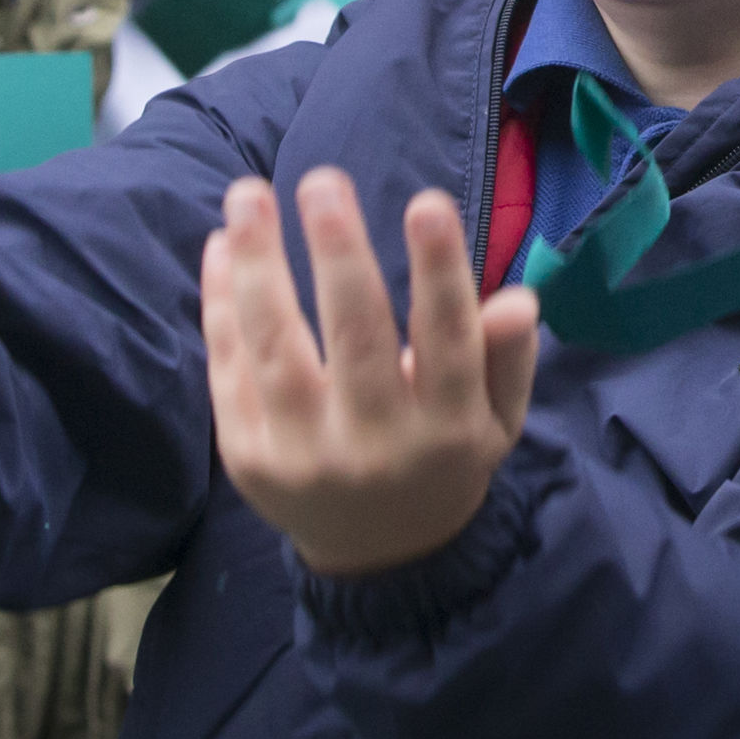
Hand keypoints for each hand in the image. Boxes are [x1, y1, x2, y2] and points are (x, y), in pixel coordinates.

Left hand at [202, 170, 541, 576]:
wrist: (377, 557)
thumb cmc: (442, 457)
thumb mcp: (497, 419)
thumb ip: (508, 358)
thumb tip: (518, 300)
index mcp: (448, 431)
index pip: (448, 343)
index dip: (439, 273)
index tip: (426, 201)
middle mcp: (375, 448)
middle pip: (355, 341)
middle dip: (337, 256)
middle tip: (322, 181)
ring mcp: (303, 457)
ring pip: (277, 352)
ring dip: (259, 268)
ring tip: (247, 195)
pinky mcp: (246, 459)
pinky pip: (230, 371)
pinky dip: (221, 306)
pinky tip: (223, 247)